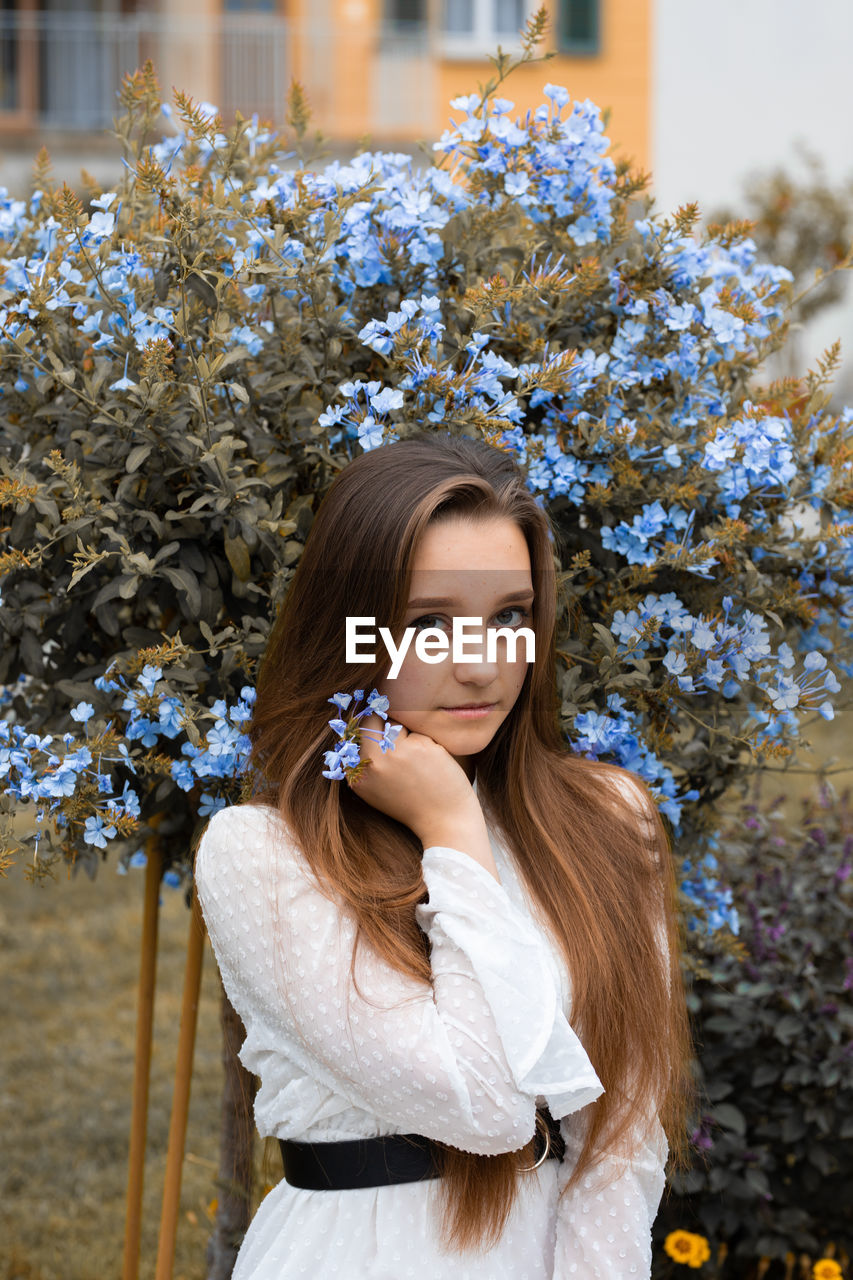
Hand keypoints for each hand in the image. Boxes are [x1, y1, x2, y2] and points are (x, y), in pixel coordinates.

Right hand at [347, 712, 480, 841]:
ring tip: (418, 763)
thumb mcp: (375, 789)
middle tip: (403, 745)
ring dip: (410, 736)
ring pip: (399, 723)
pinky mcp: (421, 746)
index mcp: (356, 774)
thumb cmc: (412, 804)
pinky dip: (428, 744)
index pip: (355, 731)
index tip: (382, 731)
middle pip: (373, 718)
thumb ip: (365, 761)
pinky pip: (420, 731)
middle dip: (387, 723)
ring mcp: (397, 753)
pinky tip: (432, 765)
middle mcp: (372, 762)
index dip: (370, 726)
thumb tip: (359, 724)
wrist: (444, 822)